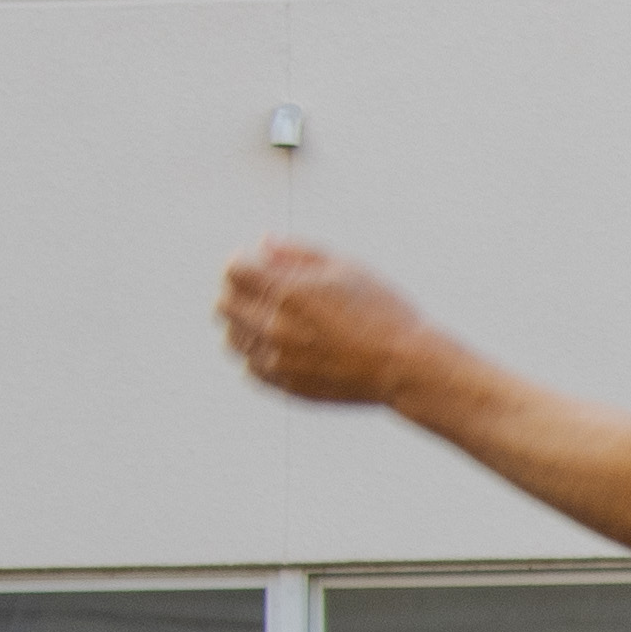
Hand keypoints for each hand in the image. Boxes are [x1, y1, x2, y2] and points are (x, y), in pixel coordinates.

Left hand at [216, 240, 439, 408]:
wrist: (406, 366)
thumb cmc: (383, 311)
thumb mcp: (345, 268)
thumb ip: (298, 252)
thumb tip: (262, 245)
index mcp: (288, 293)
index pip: (233, 271)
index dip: (244, 262)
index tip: (260, 264)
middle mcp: (275, 328)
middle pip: (224, 305)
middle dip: (238, 292)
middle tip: (264, 290)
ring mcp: (278, 361)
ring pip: (232, 339)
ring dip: (244, 324)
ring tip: (275, 320)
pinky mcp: (286, 386)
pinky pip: (251, 368)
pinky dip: (258, 354)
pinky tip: (284, 346)